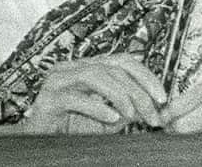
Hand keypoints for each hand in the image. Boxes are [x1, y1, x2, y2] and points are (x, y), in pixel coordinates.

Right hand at [23, 54, 166, 133]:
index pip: (124, 61)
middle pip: (113, 68)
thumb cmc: (73, 127)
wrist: (39, 142)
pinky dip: (98, 107)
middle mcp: (73, 68)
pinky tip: (112, 118)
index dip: (146, 76)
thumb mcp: (109, 116)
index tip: (163, 97)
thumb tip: (155, 107)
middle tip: (152, 115)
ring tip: (131, 115)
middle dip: (138, 92)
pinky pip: (75, 98)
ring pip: (95, 76)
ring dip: (120, 96)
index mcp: (89, 66)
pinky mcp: (47, 99)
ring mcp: (58, 80)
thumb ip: (130, 108)